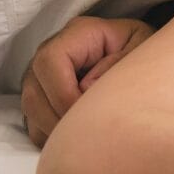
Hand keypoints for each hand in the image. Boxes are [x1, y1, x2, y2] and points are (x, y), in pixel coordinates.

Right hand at [20, 16, 153, 146]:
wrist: (138, 55)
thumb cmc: (141, 50)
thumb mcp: (142, 45)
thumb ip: (120, 62)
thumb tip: (87, 88)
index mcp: (78, 34)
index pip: (51, 61)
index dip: (64, 92)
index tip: (90, 113)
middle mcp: (51, 52)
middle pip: (34, 91)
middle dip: (59, 118)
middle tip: (89, 134)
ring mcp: (41, 76)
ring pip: (31, 110)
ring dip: (55, 130)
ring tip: (87, 138)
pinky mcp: (41, 98)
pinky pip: (34, 124)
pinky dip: (53, 137)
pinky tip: (79, 139)